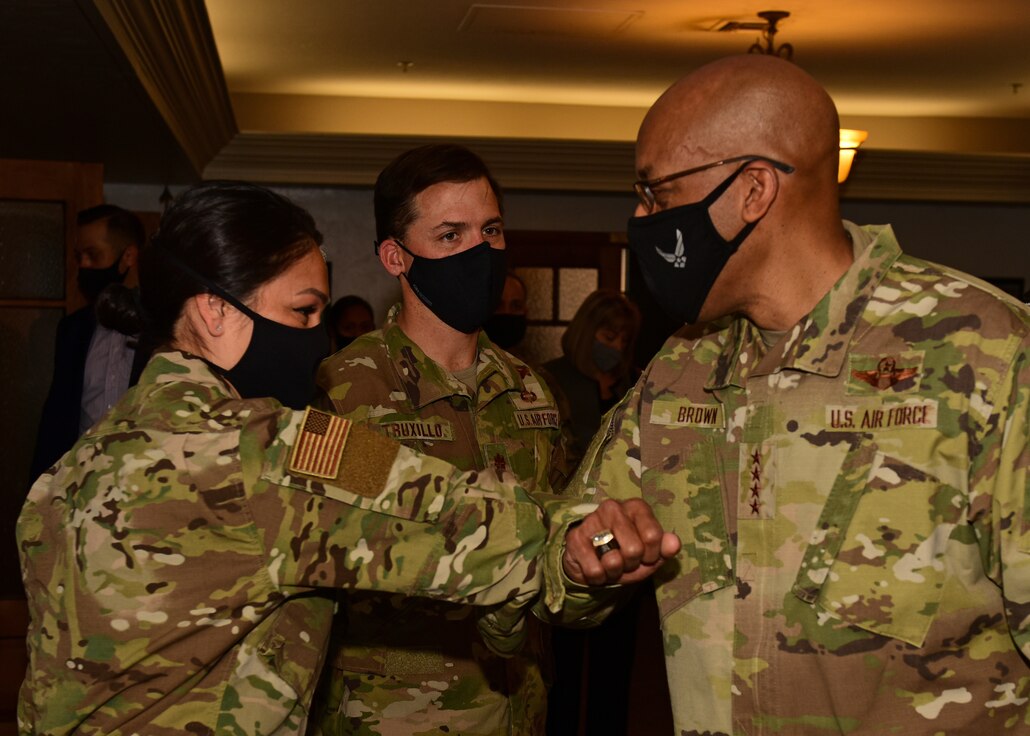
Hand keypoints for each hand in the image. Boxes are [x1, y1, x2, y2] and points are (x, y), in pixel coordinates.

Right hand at [562, 498, 679, 585]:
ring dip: (614, 572)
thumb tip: (674, 543)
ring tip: (610, 564)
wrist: (591, 559)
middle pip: (634, 550)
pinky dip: (599, 577)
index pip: (653, 535)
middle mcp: (613, 507)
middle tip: (624, 560)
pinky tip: (595, 567)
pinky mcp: (575, 538)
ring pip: (613, 560)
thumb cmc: (626, 554)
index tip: (646, 556)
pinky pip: (595, 570)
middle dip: (631, 564)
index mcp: (637, 507)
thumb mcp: (650, 555)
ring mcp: (592, 520)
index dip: (652, 556)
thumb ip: (665, 549)